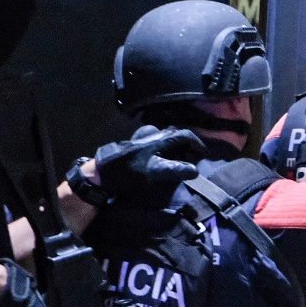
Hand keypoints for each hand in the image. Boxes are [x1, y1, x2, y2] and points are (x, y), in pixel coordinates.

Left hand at [86, 127, 202, 198]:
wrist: (101, 173)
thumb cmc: (128, 171)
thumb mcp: (154, 172)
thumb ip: (175, 170)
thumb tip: (195, 171)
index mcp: (159, 138)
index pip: (186, 135)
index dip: (198, 145)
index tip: (204, 156)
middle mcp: (153, 133)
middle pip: (177, 135)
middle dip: (188, 147)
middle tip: (193, 160)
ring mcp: (144, 137)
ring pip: (168, 139)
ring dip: (177, 149)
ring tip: (182, 162)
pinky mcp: (138, 144)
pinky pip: (159, 143)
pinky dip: (167, 150)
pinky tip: (165, 161)